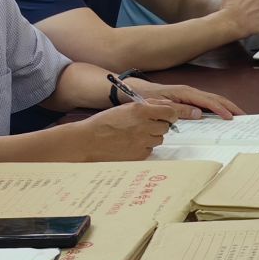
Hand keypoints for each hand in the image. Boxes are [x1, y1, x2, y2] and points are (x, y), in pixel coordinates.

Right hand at [67, 99, 185, 161]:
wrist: (88, 141)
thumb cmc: (105, 122)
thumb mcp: (126, 107)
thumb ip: (149, 104)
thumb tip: (168, 104)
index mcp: (141, 111)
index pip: (170, 112)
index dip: (170, 114)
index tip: (168, 116)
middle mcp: (144, 126)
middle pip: (166, 127)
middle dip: (159, 125)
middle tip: (145, 125)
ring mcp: (142, 142)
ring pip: (159, 139)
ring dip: (151, 136)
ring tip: (135, 135)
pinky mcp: (139, 155)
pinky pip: (150, 150)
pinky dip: (144, 147)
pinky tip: (130, 144)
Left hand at [126, 79, 243, 118]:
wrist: (138, 91)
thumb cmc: (147, 98)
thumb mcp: (161, 105)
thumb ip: (179, 110)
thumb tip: (199, 114)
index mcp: (185, 92)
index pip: (208, 101)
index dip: (220, 109)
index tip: (230, 117)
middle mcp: (191, 92)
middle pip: (215, 98)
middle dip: (230, 106)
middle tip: (243, 116)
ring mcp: (191, 95)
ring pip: (213, 100)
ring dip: (226, 107)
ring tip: (238, 115)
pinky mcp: (189, 99)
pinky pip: (207, 103)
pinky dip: (218, 108)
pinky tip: (222, 115)